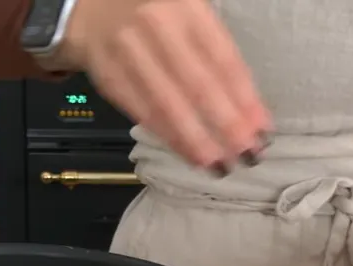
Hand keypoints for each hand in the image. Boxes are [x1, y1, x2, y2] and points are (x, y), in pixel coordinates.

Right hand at [57, 0, 271, 171]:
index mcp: (187, 6)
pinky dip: (167, 136)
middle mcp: (158, 24)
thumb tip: (246, 108)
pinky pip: (141, 112)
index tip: (262, 130)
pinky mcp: (108, 74)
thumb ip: (214, 51)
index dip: (244, 99)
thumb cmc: (154, 14)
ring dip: (196, 140)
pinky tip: (187, 153)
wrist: (91, 6)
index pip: (223, 59)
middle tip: (246, 155)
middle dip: (225, 126)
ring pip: (167, 104)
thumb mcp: (190, 13)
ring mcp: (128, 50)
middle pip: (198, 85)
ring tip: (218, 164)